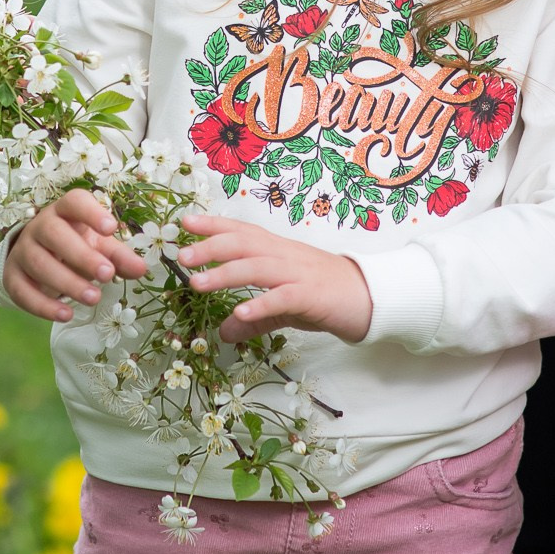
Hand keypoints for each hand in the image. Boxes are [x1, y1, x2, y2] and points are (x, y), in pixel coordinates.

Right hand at [2, 190, 147, 323]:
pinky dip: (43, 306)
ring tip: (93, 298)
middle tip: (107, 275)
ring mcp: (23, 250)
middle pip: (54, 234)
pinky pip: (22, 290)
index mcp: (65, 211)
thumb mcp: (99, 246)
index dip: (91, 213)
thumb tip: (141, 269)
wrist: (40, 256)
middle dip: (82, 256)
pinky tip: (66, 315)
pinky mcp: (12, 276)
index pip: (74, 202)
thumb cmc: (77, 245)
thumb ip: (119, 256)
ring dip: (67, 283)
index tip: (111, 227)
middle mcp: (39, 226)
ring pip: (40, 264)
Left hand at [176, 213, 373, 343]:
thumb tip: (224, 332)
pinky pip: (283, 298)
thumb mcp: (284, 307)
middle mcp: (285, 256)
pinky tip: (240, 314)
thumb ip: (255, 318)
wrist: (372, 300)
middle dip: (211, 247)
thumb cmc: (326, 296)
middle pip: (244, 244)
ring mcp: (299, 275)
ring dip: (225, 273)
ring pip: (258, 267)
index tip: (184, 221)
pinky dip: (260, 304)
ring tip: (197, 283)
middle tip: (182, 255)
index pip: (241, 232)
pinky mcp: (312, 297)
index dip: (213, 225)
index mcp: (278, 251)